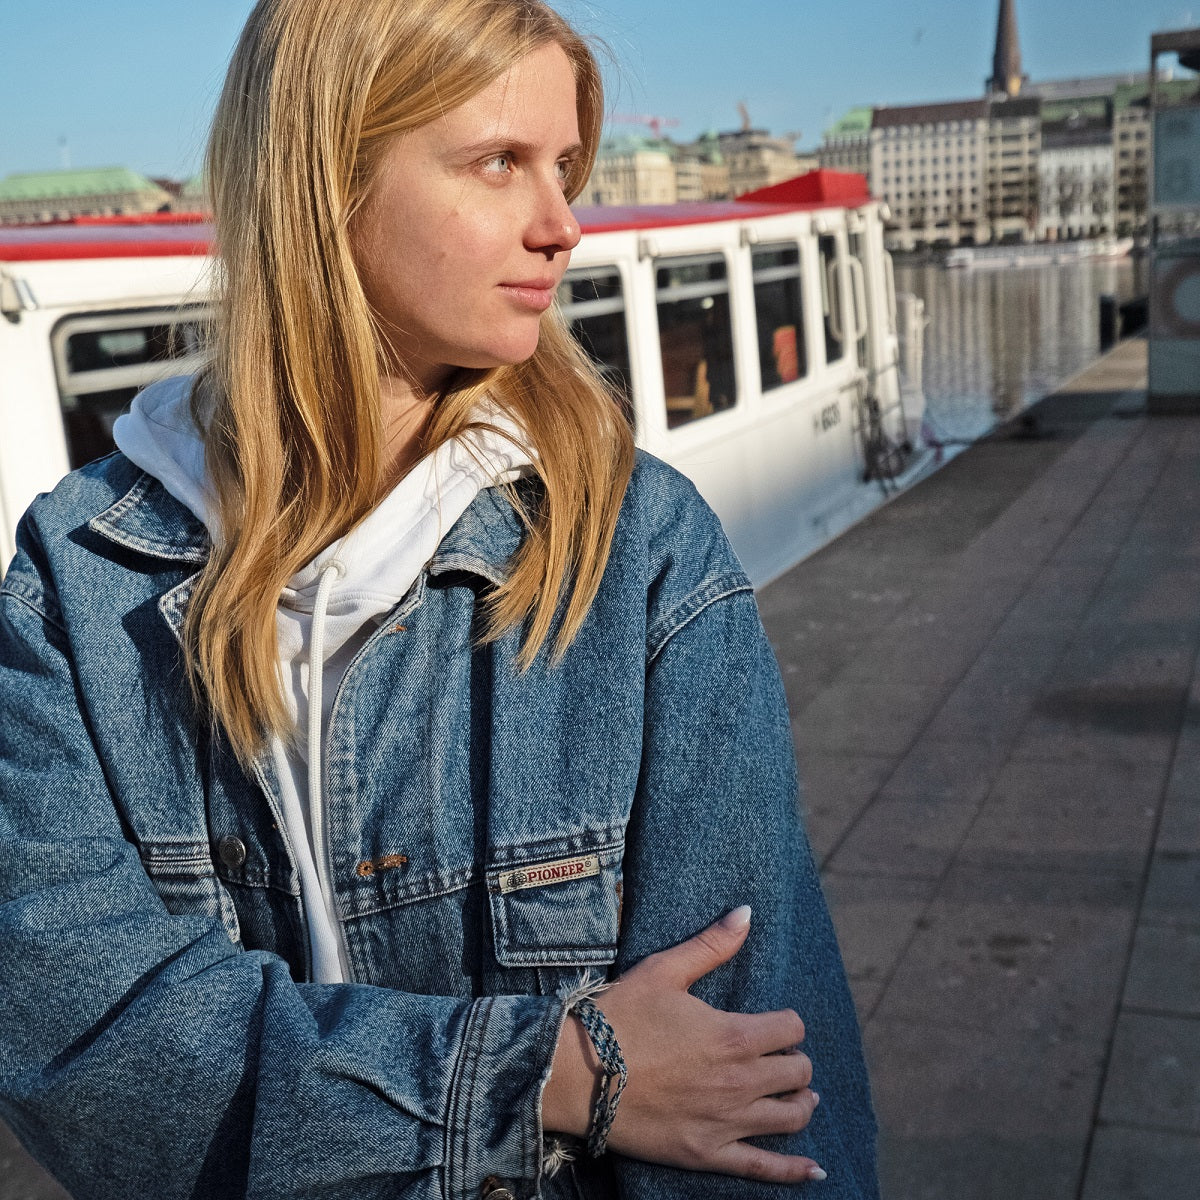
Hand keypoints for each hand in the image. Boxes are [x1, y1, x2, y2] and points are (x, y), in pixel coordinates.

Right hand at [543, 906, 825, 1183]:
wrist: (577, 1073)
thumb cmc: (620, 1015)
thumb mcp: (664, 970)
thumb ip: (711, 944)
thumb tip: (747, 912)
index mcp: (732, 1035)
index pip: (791, 1029)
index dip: (787, 1023)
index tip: (774, 1024)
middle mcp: (738, 1081)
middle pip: (797, 1073)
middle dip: (794, 1061)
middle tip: (781, 1058)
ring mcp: (725, 1122)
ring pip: (790, 1117)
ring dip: (800, 1103)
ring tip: (799, 1097)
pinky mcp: (707, 1154)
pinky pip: (764, 1168)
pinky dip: (794, 1171)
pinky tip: (815, 1170)